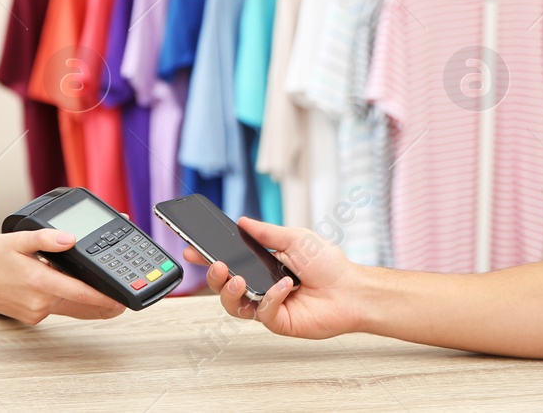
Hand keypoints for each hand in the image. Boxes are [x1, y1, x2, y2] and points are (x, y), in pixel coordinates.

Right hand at [0, 230, 125, 323]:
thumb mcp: (16, 239)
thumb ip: (45, 238)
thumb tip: (71, 238)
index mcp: (39, 282)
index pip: (81, 293)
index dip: (105, 297)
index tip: (123, 299)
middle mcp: (40, 302)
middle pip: (81, 304)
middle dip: (103, 300)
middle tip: (124, 296)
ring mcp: (36, 312)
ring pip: (71, 307)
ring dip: (87, 300)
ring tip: (106, 291)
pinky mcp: (33, 316)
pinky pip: (58, 308)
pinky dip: (69, 298)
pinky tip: (72, 286)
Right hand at [183, 217, 361, 339]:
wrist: (351, 289)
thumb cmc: (328, 264)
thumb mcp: (295, 238)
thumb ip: (267, 233)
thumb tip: (243, 221)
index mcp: (262, 265)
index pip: (229, 261)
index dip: (208, 257)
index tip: (191, 249)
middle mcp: (261, 286)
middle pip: (225, 286)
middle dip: (214, 277)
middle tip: (216, 266)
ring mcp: (268, 305)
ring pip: (234, 305)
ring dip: (231, 292)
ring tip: (238, 279)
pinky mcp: (278, 322)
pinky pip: (263, 312)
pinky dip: (271, 297)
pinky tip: (285, 286)